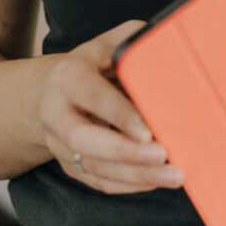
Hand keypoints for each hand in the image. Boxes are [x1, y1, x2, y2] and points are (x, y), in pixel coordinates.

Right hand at [38, 20, 183, 194]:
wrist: (52, 94)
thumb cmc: (91, 67)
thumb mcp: (104, 46)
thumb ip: (130, 41)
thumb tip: (166, 39)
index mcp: (67, 77)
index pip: (92, 97)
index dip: (120, 115)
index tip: (149, 129)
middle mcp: (56, 114)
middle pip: (83, 140)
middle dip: (124, 152)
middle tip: (163, 155)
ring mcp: (60, 144)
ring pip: (94, 167)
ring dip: (135, 176)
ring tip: (174, 175)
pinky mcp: (71, 166)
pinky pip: (99, 183)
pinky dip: (129, 186)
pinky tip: (157, 181)